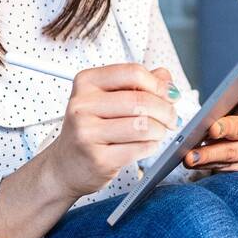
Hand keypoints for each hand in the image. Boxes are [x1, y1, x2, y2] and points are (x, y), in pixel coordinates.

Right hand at [45, 63, 178, 200]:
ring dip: (160, 130)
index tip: (169, 94)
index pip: (133, 72)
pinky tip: (146, 144)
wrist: (66, 164)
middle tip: (171, 118)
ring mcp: (87, 133)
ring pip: (143, 125)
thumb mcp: (109, 98)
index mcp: (87, 82)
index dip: (158, 84)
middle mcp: (82, 105)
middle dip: (166, 110)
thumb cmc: (92, 128)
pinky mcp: (98, 158)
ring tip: (157, 132)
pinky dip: (151, 146)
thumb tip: (167, 80)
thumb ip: (139, 84)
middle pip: (141, 100)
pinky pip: (140, 148)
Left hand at [185, 47, 237, 171]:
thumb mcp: (234, 117)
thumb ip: (224, 110)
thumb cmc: (237, 137)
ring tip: (190, 156)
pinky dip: (212, 168)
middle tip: (211, 129)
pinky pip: (231, 169)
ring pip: (232, 152)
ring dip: (208, 154)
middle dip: (226, 128)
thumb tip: (203, 122)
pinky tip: (197, 167)